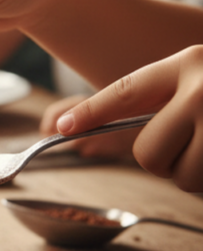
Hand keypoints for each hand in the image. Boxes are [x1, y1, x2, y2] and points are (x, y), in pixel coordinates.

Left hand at [56, 46, 202, 191]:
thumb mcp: (194, 78)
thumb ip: (155, 97)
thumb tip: (70, 126)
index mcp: (185, 65)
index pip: (125, 93)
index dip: (91, 113)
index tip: (62, 127)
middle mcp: (200, 91)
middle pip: (148, 153)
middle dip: (163, 158)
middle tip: (191, 141)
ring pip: (178, 176)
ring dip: (190, 170)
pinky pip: (198, 185)